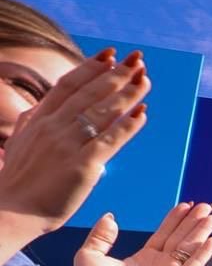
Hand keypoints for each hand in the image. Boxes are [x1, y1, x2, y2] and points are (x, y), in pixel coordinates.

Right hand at [0, 49, 149, 235]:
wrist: (10, 211)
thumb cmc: (17, 182)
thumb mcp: (19, 142)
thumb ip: (32, 123)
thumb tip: (41, 108)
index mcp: (38, 119)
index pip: (68, 85)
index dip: (91, 67)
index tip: (110, 54)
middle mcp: (53, 126)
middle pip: (89, 93)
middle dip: (115, 73)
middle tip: (138, 60)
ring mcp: (67, 144)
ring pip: (101, 111)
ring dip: (126, 93)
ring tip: (145, 79)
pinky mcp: (82, 165)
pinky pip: (110, 140)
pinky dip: (127, 125)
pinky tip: (142, 113)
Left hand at [73, 202, 211, 265]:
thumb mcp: (91, 253)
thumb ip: (101, 235)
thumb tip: (110, 217)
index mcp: (143, 260)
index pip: (164, 235)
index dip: (175, 220)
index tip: (185, 205)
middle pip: (181, 238)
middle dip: (193, 222)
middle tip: (206, 206)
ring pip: (190, 247)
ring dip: (203, 231)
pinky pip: (194, 264)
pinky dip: (205, 252)